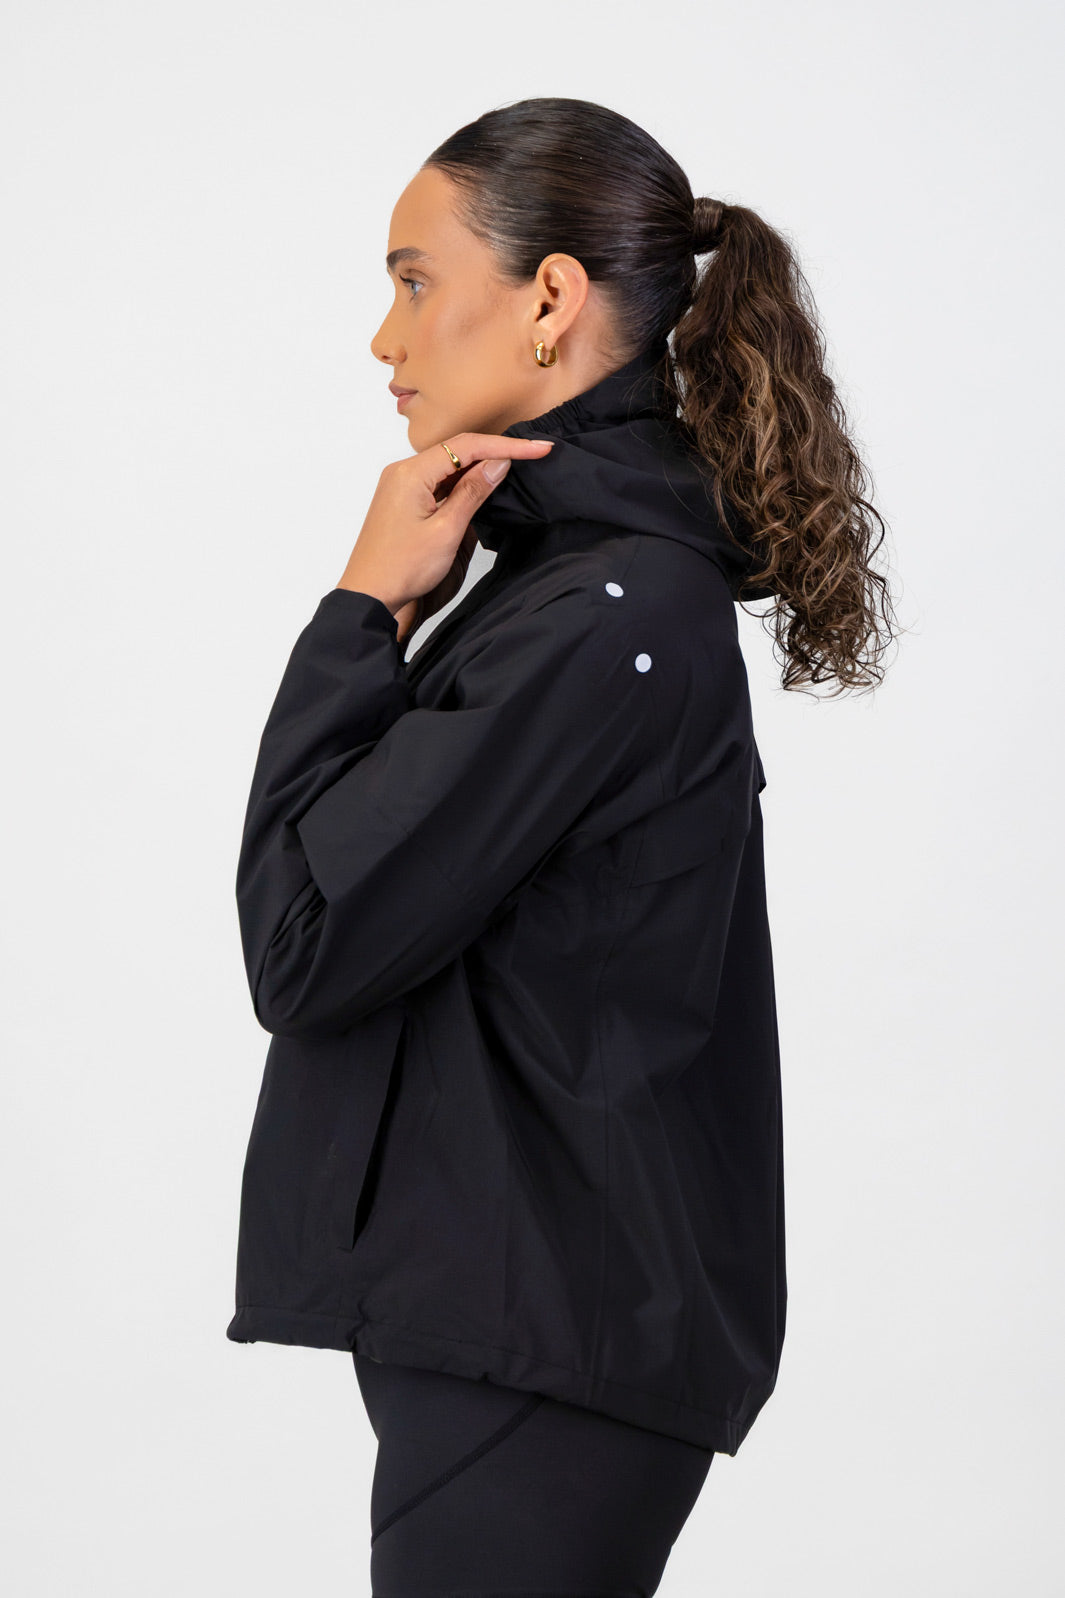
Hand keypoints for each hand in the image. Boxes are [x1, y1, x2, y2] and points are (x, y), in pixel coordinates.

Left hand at [337, 433, 555, 630]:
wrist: (368, 595)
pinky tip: (482, 488)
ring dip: (480, 467)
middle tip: (533, 453)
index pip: (467, 446)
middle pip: (458, 450)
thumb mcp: (446, 530)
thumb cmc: (400, 569)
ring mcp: (401, 485)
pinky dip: (462, 483)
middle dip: (496, 451)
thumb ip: (473, 493)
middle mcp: (402, 472)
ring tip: (516, 468)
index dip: (507, 446)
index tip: (538, 448)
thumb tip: (498, 463)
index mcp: (411, 473)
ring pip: (448, 466)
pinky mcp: (403, 500)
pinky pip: (437, 481)